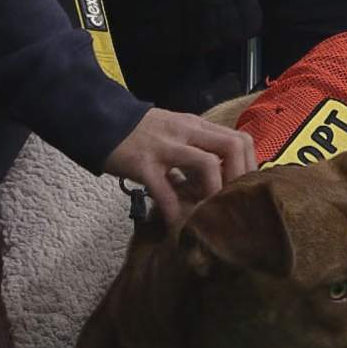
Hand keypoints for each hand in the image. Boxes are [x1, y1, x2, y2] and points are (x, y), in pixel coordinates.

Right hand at [103, 108, 256, 225]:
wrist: (97, 120)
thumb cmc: (139, 133)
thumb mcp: (174, 134)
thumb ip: (196, 151)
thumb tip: (218, 180)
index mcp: (197, 127)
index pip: (239, 140)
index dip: (248, 167)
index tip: (242, 189)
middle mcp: (186, 133)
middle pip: (233, 147)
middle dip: (240, 179)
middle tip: (230, 203)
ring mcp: (165, 147)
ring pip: (207, 164)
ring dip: (214, 192)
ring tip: (208, 212)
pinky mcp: (143, 164)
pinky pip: (165, 190)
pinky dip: (175, 212)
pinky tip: (177, 227)